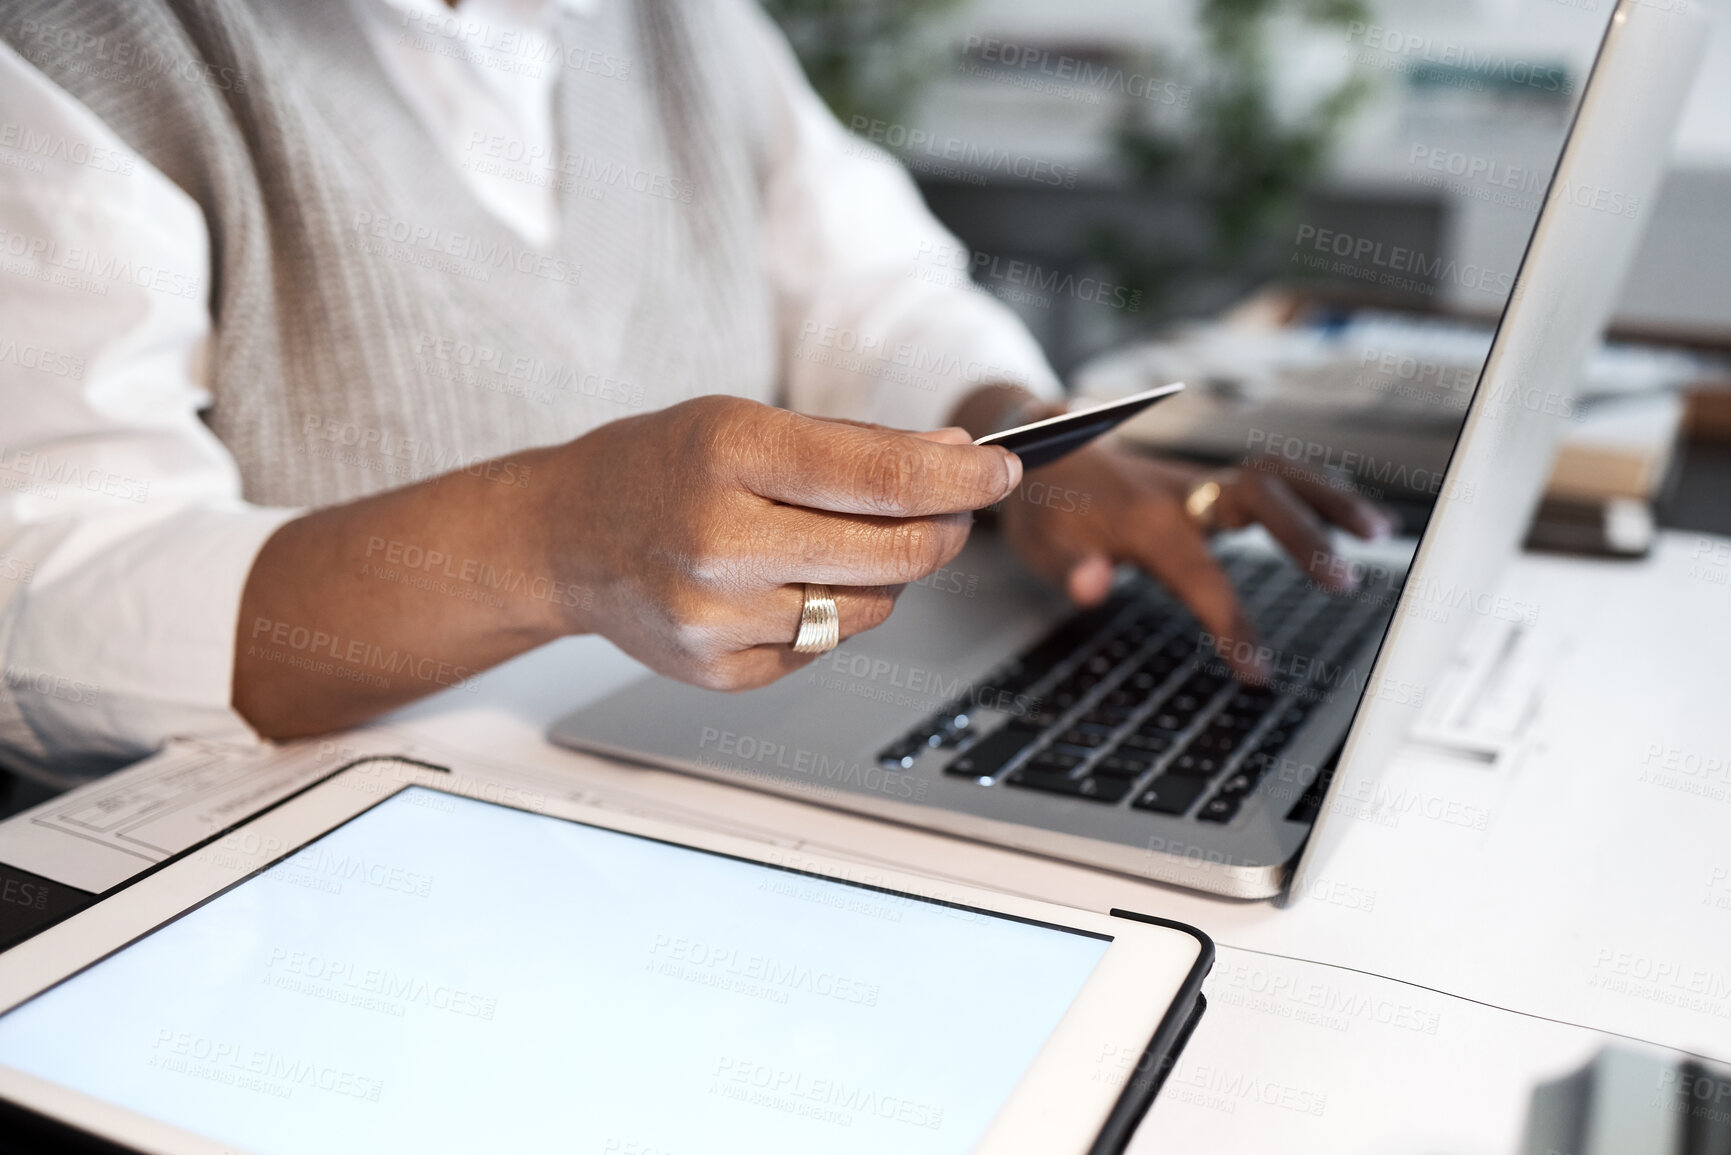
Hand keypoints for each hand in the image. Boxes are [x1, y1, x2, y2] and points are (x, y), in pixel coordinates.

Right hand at [546, 396, 1022, 689]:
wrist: (563, 538)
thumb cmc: (659, 468)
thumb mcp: (743, 423)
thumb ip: (853, 445)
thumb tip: (959, 462)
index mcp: (729, 456)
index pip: (884, 478)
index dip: (963, 481)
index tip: (1004, 472)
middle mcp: (720, 543)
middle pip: (894, 552)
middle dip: (946, 529)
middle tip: (958, 510)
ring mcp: (719, 617)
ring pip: (872, 608)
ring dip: (889, 574)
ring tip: (846, 541)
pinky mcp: (721, 671)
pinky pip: (825, 645)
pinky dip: (831, 612)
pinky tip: (788, 582)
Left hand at [998, 437, 1396, 679]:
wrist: (1042, 447)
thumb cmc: (1044, 507)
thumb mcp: (1039, 545)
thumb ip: (1068, 567)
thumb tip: (1092, 586)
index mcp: (1145, 520)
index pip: (1200, 574)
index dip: (1230, 622)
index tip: (1257, 670)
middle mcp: (1182, 492)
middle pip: (1257, 498)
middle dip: (1302, 536)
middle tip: (1342, 583)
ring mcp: (1201, 482)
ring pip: (1276, 475)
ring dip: (1328, 498)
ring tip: (1377, 533)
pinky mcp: (1212, 482)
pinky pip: (1273, 476)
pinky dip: (1317, 489)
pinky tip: (1354, 515)